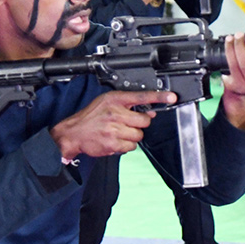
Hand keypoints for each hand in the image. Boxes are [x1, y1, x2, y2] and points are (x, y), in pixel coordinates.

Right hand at [50, 90, 174, 158]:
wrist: (73, 133)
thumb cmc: (91, 117)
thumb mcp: (107, 103)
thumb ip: (129, 106)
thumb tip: (151, 113)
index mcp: (115, 100)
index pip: (141, 96)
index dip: (158, 97)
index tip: (171, 97)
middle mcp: (115, 113)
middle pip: (144, 121)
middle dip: (139, 124)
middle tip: (126, 124)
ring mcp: (114, 129)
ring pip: (139, 135)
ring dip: (132, 136)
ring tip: (118, 132)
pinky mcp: (113, 143)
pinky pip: (131, 146)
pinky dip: (125, 145)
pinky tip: (115, 140)